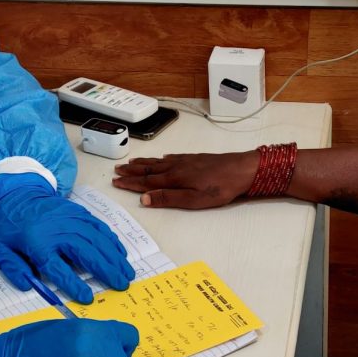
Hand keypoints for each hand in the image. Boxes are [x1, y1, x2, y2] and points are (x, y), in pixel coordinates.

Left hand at [0, 172, 134, 302]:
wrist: (19, 194)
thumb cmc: (11, 228)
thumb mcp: (2, 251)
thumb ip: (14, 271)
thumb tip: (29, 286)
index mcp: (38, 243)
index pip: (58, 268)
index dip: (73, 284)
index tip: (87, 297)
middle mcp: (58, 231)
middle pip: (86, 252)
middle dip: (106, 270)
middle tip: (122, 285)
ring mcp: (71, 219)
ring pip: (97, 240)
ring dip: (114, 257)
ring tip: (127, 272)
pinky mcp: (79, 213)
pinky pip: (99, 227)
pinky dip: (112, 240)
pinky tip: (121, 253)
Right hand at [111, 150, 259, 208]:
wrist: (241, 169)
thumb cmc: (220, 187)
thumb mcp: (194, 199)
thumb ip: (169, 198)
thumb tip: (145, 198)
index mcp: (174, 178)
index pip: (146, 181)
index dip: (130, 182)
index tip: (116, 181)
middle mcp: (176, 166)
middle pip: (149, 169)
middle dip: (132, 171)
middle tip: (117, 170)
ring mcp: (185, 161)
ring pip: (158, 161)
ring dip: (143, 163)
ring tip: (131, 162)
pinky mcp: (194, 159)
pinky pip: (171, 157)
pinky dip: (161, 158)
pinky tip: (161, 158)